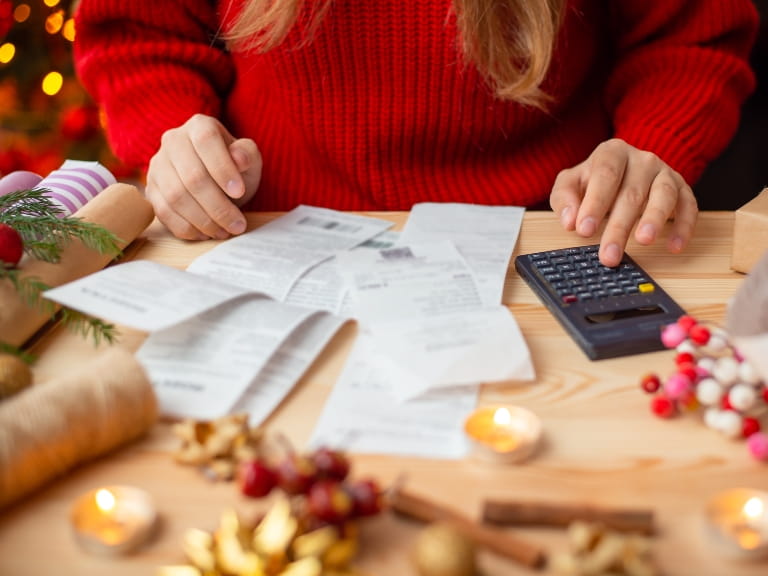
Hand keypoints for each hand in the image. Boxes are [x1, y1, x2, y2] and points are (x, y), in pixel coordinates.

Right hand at [145, 114, 262, 239]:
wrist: (216, 180)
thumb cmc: (235, 168)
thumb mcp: (249, 159)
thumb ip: (247, 155)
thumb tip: (239, 158)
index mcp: (199, 126)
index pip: (206, 141)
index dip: (222, 168)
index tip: (240, 192)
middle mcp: (173, 141)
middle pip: (192, 176)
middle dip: (218, 206)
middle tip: (237, 224)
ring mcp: (157, 166)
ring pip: (176, 197)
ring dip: (204, 220)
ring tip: (225, 231)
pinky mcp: (150, 190)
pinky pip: (164, 212)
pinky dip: (187, 228)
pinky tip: (206, 234)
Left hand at [550, 138, 697, 266]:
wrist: (624, 170)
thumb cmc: (593, 181)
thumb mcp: (570, 184)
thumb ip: (564, 198)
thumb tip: (570, 221)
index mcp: (612, 153)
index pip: (605, 175)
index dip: (595, 203)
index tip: (584, 230)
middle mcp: (642, 159)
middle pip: (631, 192)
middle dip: (618, 227)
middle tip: (609, 255)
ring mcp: (664, 172)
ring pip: (663, 195)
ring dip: (654, 219)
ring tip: (644, 241)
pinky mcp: (682, 188)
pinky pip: (688, 206)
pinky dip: (684, 226)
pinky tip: (674, 246)